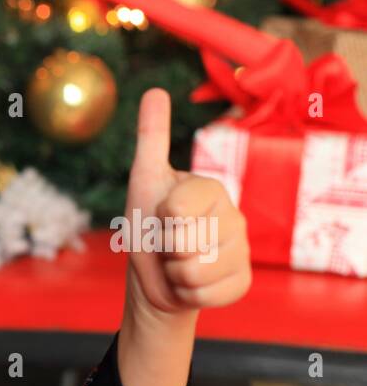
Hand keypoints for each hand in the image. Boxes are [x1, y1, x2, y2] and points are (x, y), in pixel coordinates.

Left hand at [122, 88, 251, 321]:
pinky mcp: (241, 281)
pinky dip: (188, 295)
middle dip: (163, 250)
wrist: (154, 278)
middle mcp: (233, 215)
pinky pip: (207, 294)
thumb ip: (152, 139)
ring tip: (176, 265)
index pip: (177, 209)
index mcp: (211, 188)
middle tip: (166, 246)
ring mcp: (241, 250)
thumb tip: (155, 90)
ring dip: (173, 274)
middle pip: (184, 244)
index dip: (158, 221)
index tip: (160, 217)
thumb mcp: (144, 182)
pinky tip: (189, 285)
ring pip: (194, 272)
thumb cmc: (148, 227)